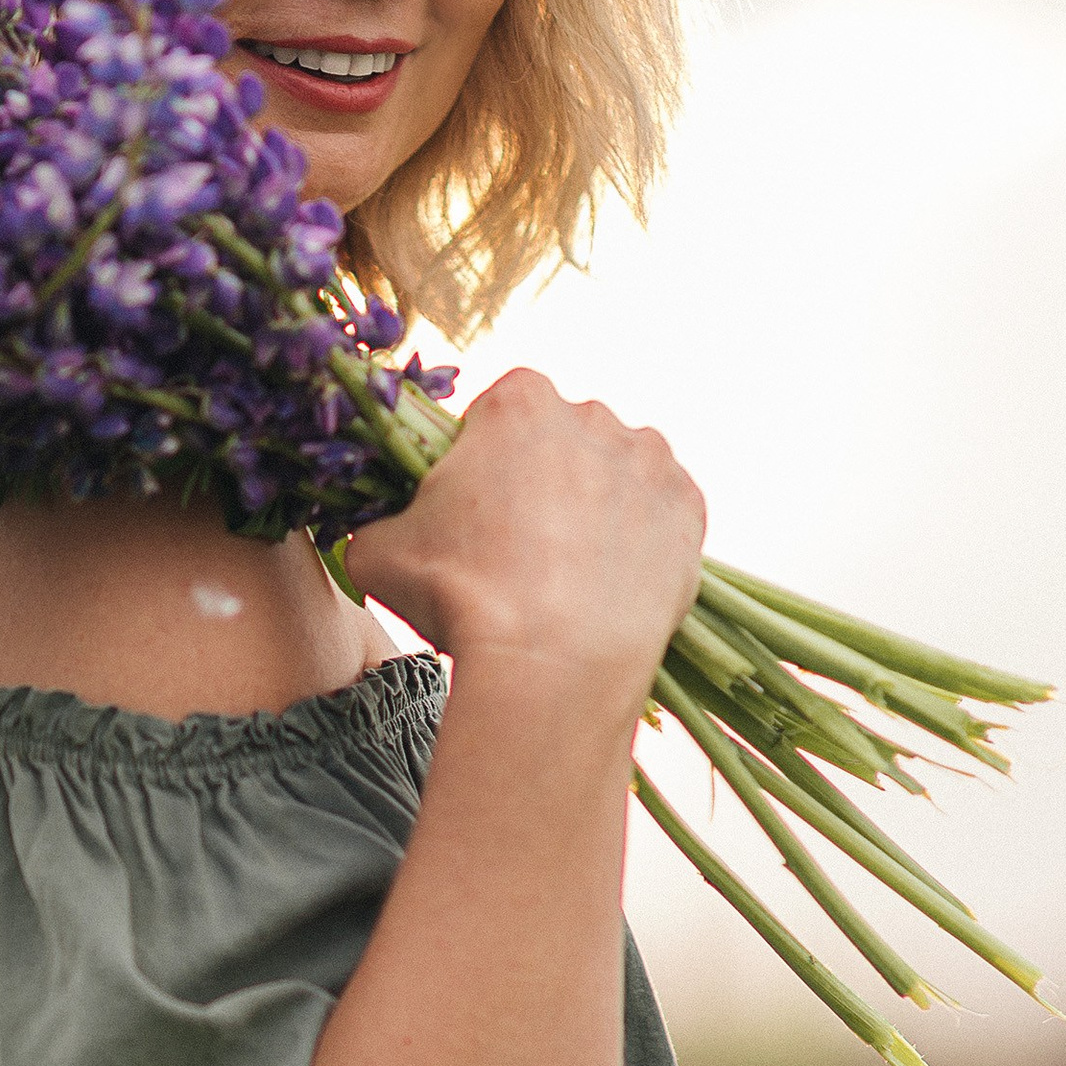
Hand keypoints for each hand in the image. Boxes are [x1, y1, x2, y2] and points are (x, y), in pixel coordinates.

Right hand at [342, 369, 705, 700]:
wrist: (552, 663)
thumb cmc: (458, 599)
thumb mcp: (377, 550)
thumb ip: (381, 519)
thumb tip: (381, 527)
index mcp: (519, 401)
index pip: (500, 410)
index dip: (485, 459)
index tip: (478, 508)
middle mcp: (593, 414)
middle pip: (563, 438)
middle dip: (545, 480)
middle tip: (521, 548)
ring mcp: (650, 460)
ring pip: (617, 472)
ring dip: (596, 505)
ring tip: (570, 572)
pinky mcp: (689, 511)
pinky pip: (660, 513)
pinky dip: (640, 540)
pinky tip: (610, 581)